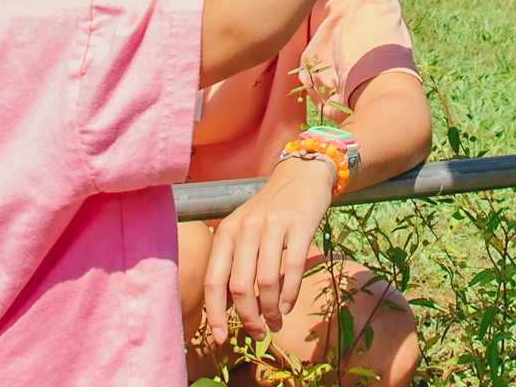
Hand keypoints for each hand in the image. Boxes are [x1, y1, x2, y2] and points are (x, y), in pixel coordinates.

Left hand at [204, 154, 335, 342]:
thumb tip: (229, 308)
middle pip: (239, 286)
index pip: (213, 280)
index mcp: (226, 231)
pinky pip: (292, 268)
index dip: (215, 313)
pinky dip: (289, 294)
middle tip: (258, 332)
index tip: (221, 338)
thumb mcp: (244, 230)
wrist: (302, 176)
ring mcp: (272, 225)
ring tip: (275, 322)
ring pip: (265, 282)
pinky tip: (288, 306)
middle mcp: (245, 228)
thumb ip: (234, 261)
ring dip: (270, 311)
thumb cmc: (270, 211)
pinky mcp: (299, 224)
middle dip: (248, 318)